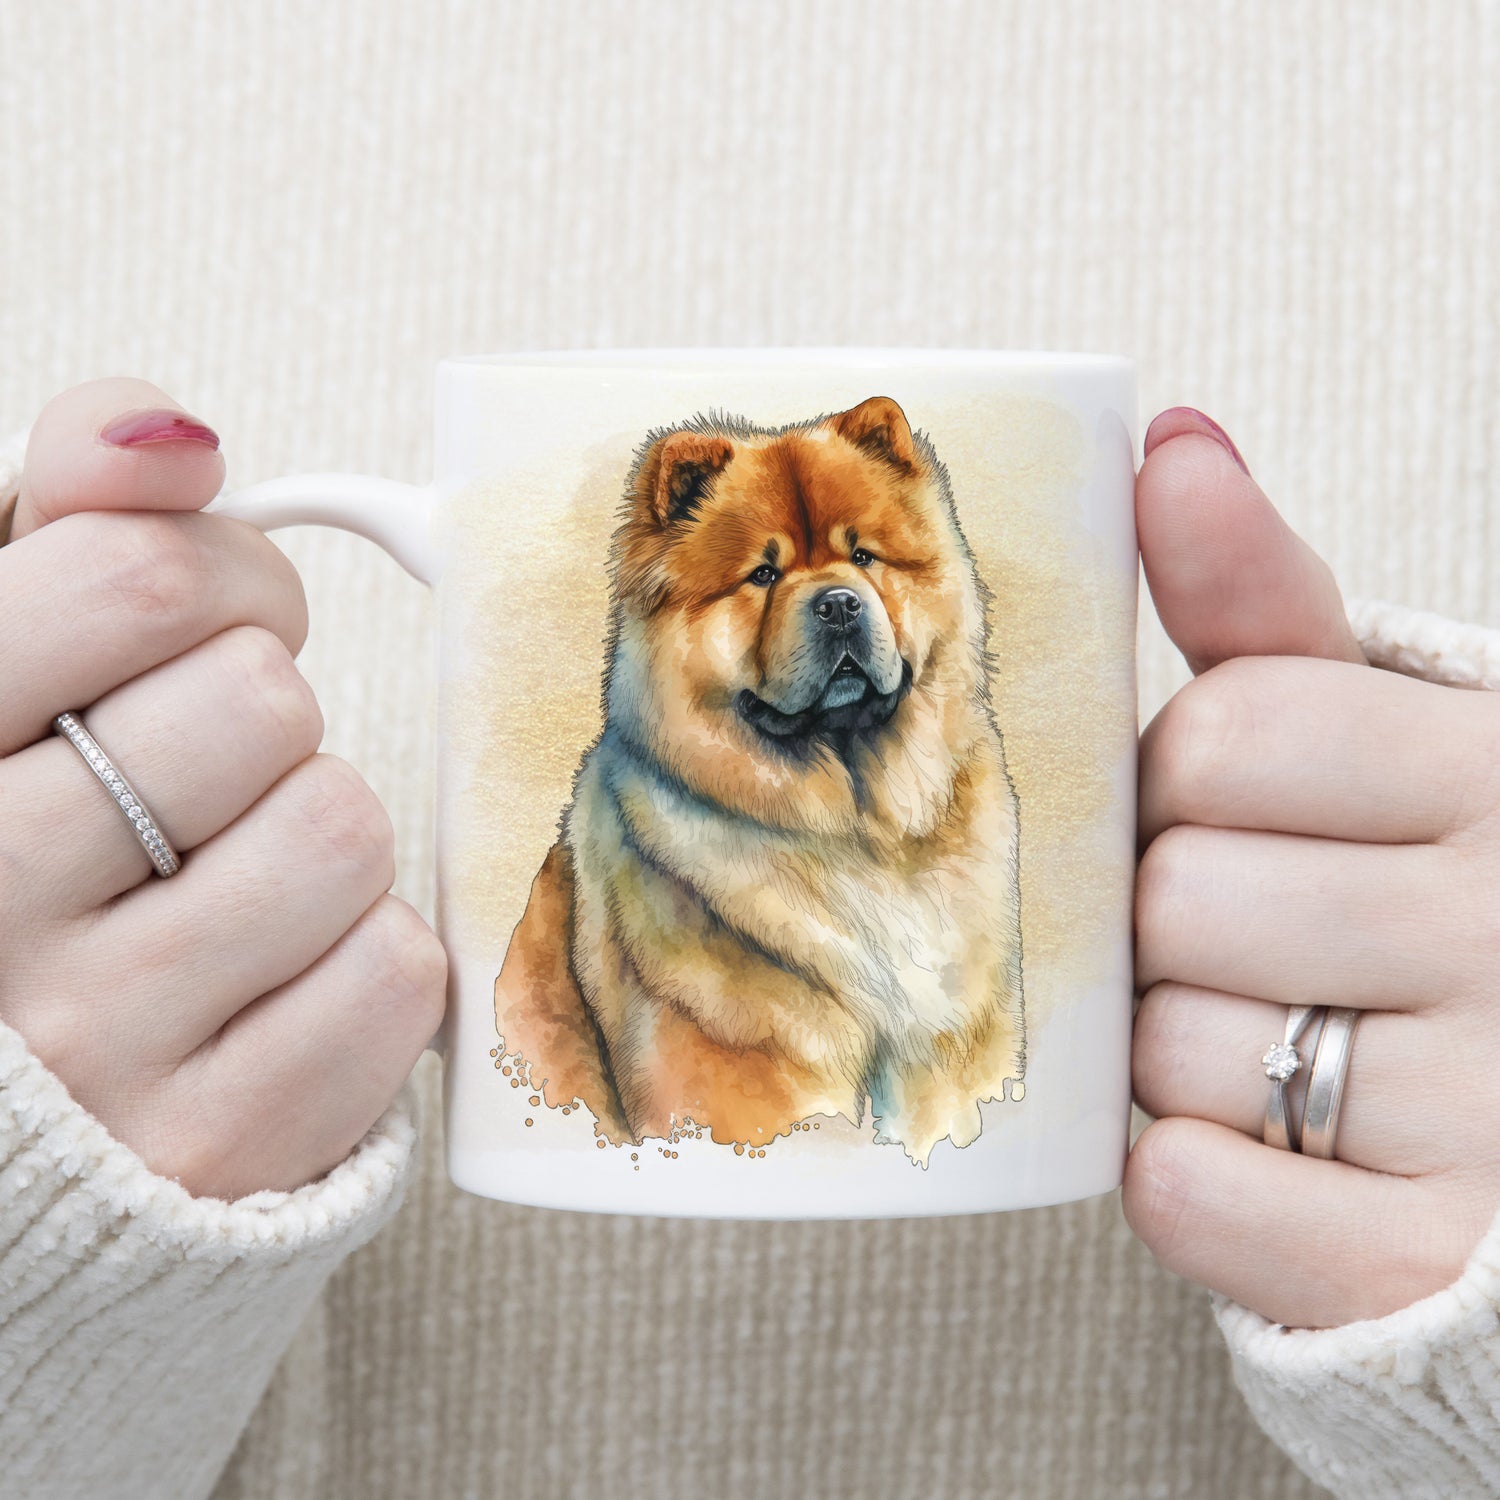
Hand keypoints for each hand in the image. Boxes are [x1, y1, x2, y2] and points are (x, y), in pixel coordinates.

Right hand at [0, 378, 444, 1198]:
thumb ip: (70, 520)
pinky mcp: (220, 1144)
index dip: (220, 577)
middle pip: (260, 701)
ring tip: (232, 879)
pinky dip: (363, 958)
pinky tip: (274, 979)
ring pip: (340, 828)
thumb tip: (173, 433)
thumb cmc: (32, 842)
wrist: (33, 1112)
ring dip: (316, 833)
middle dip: (263, 712)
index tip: (206, 621)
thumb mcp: (5, 661)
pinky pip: (394, 971)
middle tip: (212, 769)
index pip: (135, 580)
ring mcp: (97, 1047)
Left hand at [1122, 407, 1499, 1329]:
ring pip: (1172, 1049)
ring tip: (1261, 1037)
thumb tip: (1168, 439)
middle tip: (1234, 937)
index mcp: (1497, 771)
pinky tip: (1246, 1146)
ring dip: (1172, 1047)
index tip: (1224, 807)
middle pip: (1177, 896)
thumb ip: (1263, 600)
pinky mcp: (1420, 1260)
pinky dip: (1183, 1174)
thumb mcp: (1375, 726)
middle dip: (1167, 918)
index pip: (1228, 733)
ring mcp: (1490, 1112)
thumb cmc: (1420, 885)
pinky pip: (1190, 1192)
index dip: (1181, 778)